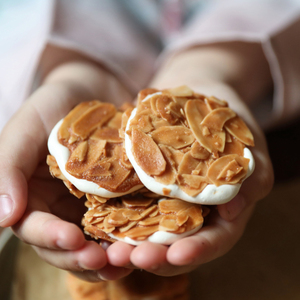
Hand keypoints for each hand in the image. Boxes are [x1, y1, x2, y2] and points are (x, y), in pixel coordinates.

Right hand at [0, 61, 133, 281]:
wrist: (91, 92)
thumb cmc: (53, 105)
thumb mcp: (26, 129)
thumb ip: (8, 169)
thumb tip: (3, 218)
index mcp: (30, 196)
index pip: (34, 228)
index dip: (51, 238)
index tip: (72, 239)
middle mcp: (57, 208)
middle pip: (64, 246)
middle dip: (82, 258)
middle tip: (106, 262)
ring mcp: (87, 206)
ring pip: (92, 243)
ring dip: (108, 259)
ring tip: (126, 262)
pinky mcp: (113, 201)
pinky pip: (118, 226)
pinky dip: (127, 239)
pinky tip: (141, 245)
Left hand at [105, 45, 273, 275]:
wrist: (200, 93)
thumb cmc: (232, 121)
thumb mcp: (251, 145)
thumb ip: (253, 178)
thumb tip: (234, 211)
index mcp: (222, 211)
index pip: (214, 240)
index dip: (197, 250)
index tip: (177, 255)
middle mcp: (191, 212)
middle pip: (175, 244)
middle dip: (154, 254)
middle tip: (130, 258)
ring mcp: (165, 198)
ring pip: (148, 229)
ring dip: (128, 243)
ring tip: (110, 249)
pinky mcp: (142, 183)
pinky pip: (128, 199)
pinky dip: (114, 212)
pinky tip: (97, 217)